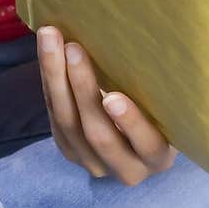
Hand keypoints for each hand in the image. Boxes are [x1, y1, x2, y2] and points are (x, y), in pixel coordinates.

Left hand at [37, 26, 177, 183]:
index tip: (113, 97)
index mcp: (158, 156)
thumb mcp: (163, 104)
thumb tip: (138, 39)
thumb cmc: (157, 107)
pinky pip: (54, 116)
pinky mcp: (69, 151)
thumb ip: (152, 87)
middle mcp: (127, 168)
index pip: (147, 144)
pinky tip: (46, 50)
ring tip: (51, 39)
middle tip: (74, 48)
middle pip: (99, 134)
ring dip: (56, 78)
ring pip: (68, 124)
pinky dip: (48, 80)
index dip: (130, 123)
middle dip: (83, 89)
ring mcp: (94, 163)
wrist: (134, 130)